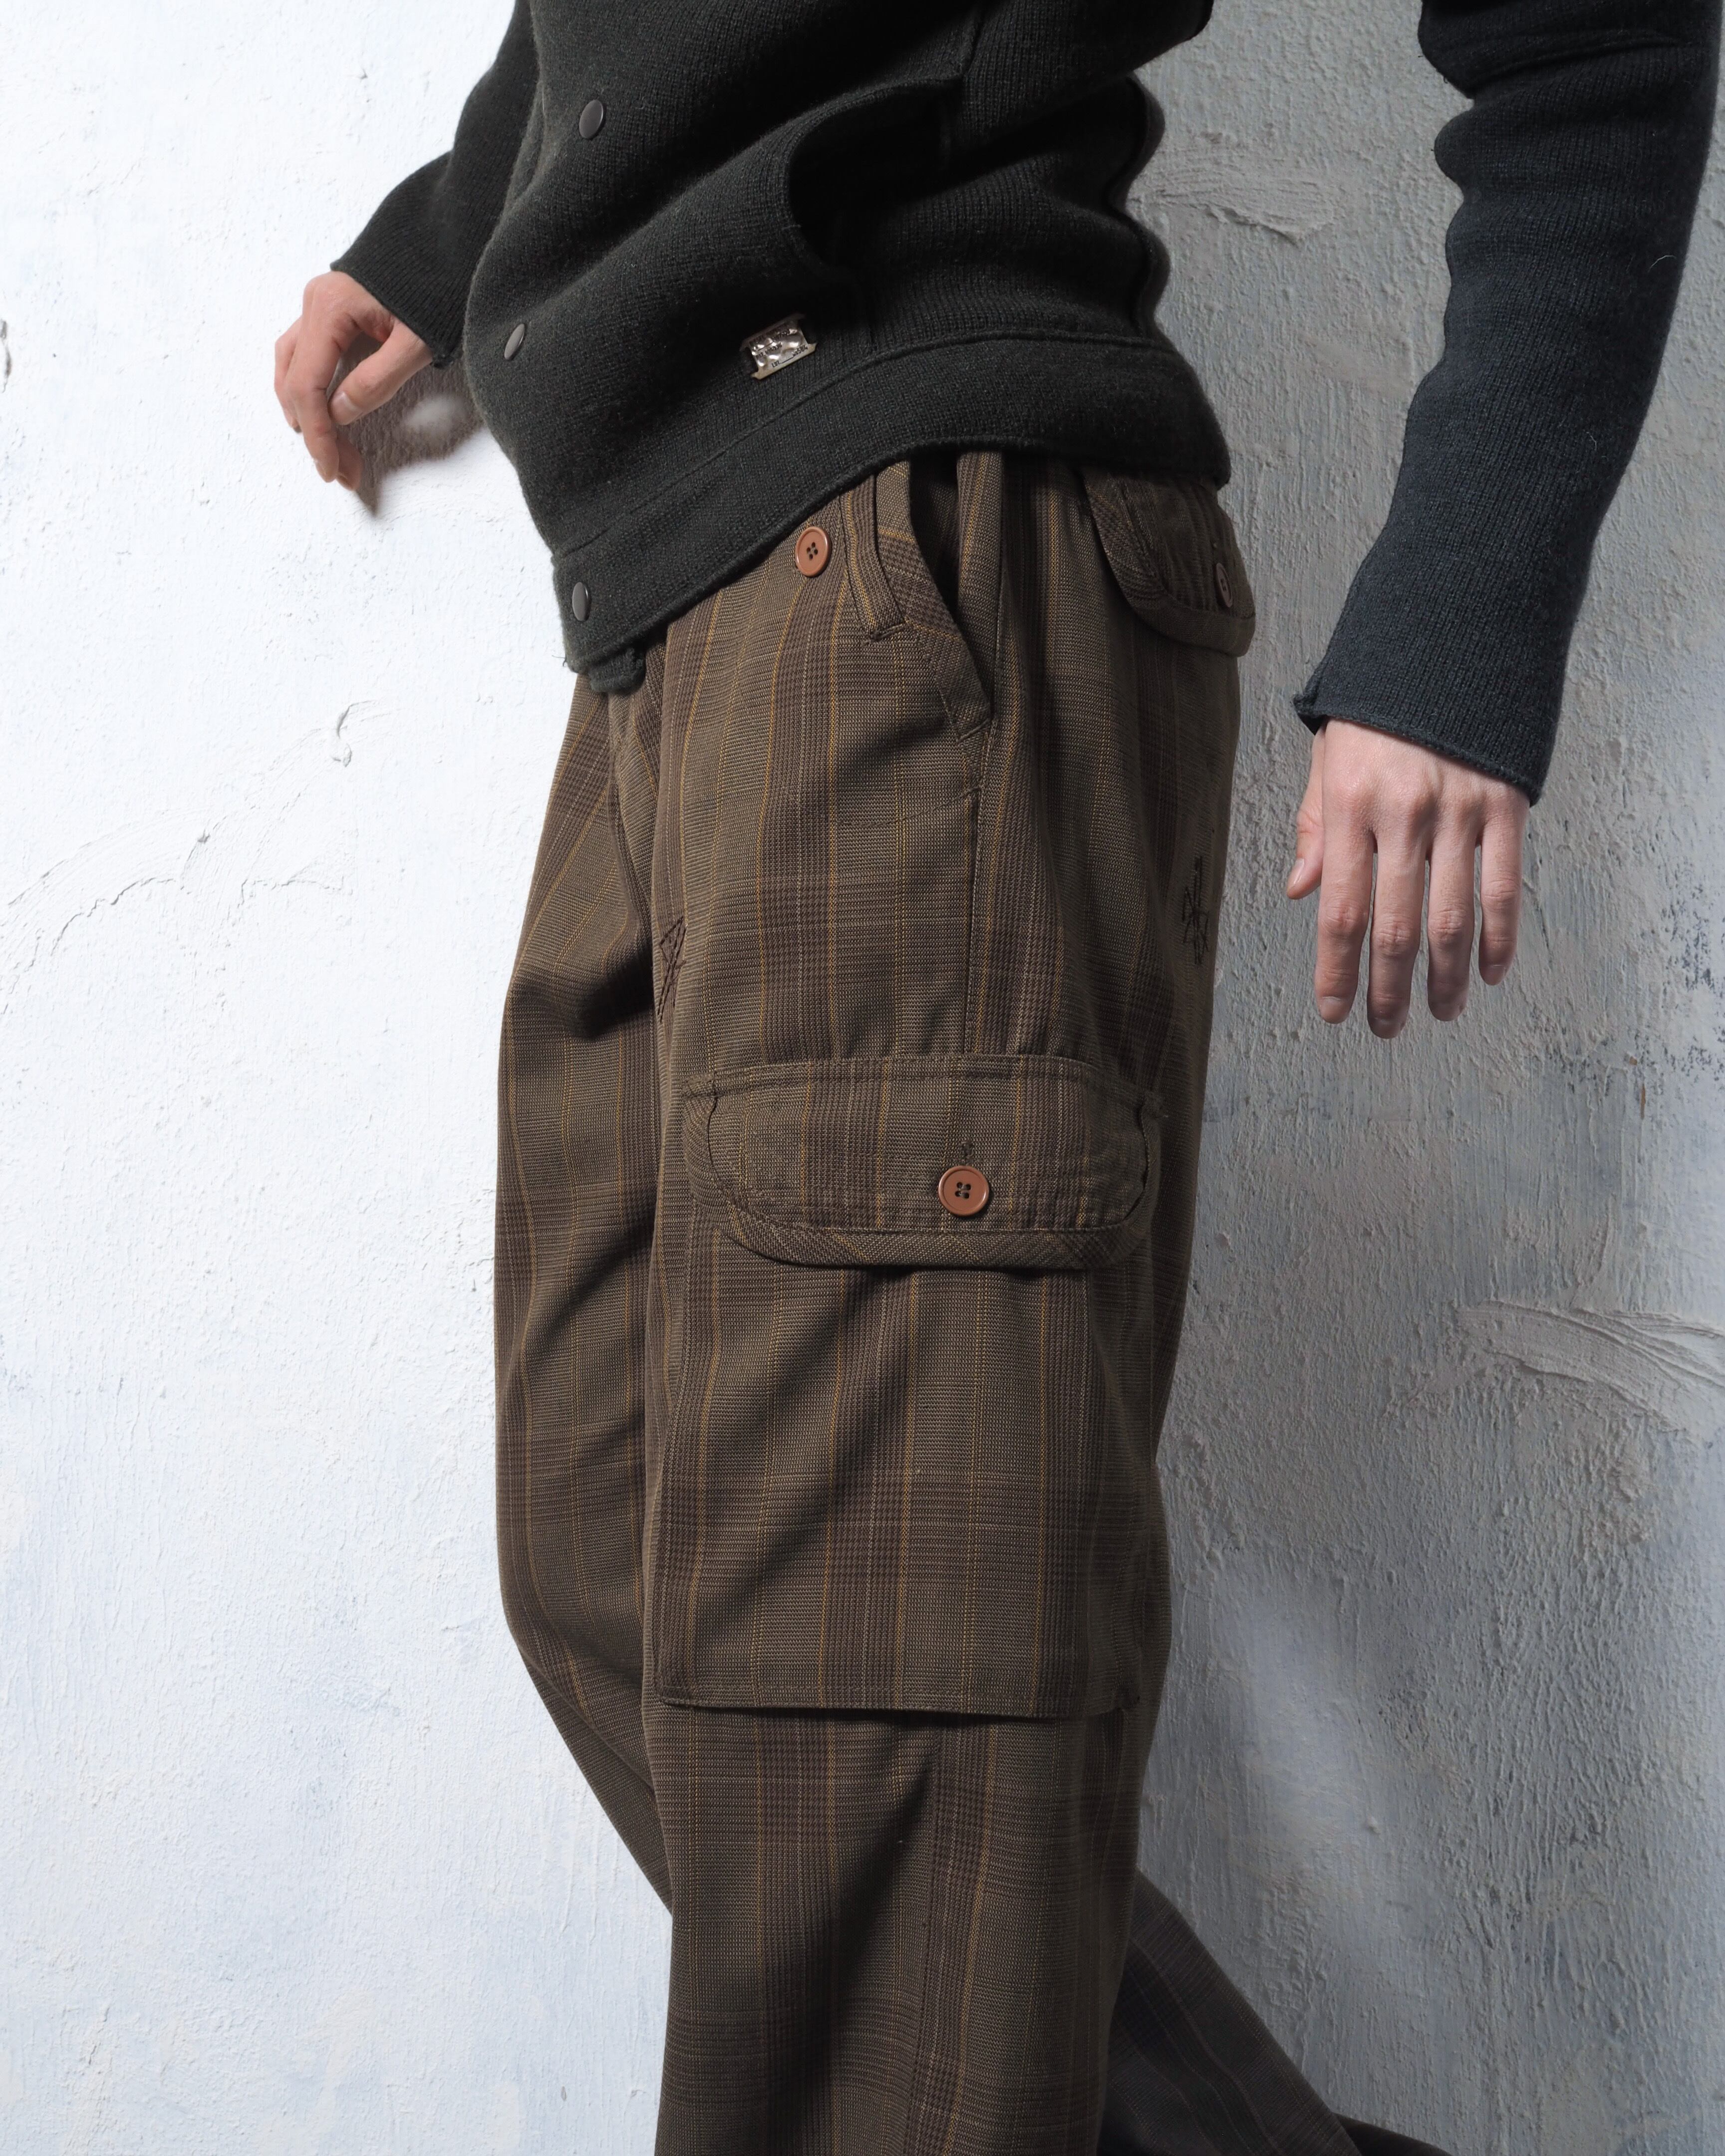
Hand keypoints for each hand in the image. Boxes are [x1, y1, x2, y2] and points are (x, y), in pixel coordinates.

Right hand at [274, 271, 433, 488]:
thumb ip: (377, 380)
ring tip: (329, 447)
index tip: (334, 469)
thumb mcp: (415, 343)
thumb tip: (340, 415)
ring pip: (291, 366)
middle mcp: (314, 304)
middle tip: (341, 470)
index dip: (319, 435)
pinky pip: (305, 352)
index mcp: (330, 310)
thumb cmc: (436, 286)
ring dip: (305, 411)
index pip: (308, 386)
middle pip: (293, 380)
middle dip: (315, 432)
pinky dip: (309, 386)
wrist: (447, 241)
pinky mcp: (330, 307)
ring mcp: (317, 303)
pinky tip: (324, 409)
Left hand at [1285, 719, 1528, 1035]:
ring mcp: (1459, 811)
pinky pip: (1504, 887)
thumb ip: (1315, 826)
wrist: (1452, 630)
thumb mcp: (1329, 754)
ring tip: (1440, 1011)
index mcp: (1349, 804)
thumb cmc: (1380, 702)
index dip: (1337, 970)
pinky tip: (1489, 973)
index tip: (1334, 1012)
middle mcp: (1403, 813)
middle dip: (1388, 990)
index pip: (1340, 910)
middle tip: (1386, 1028)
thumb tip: (1302, 892)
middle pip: (1394, 927)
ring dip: (1446, 978)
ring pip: (1452, 919)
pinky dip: (1499, 938)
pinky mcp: (1506, 803)